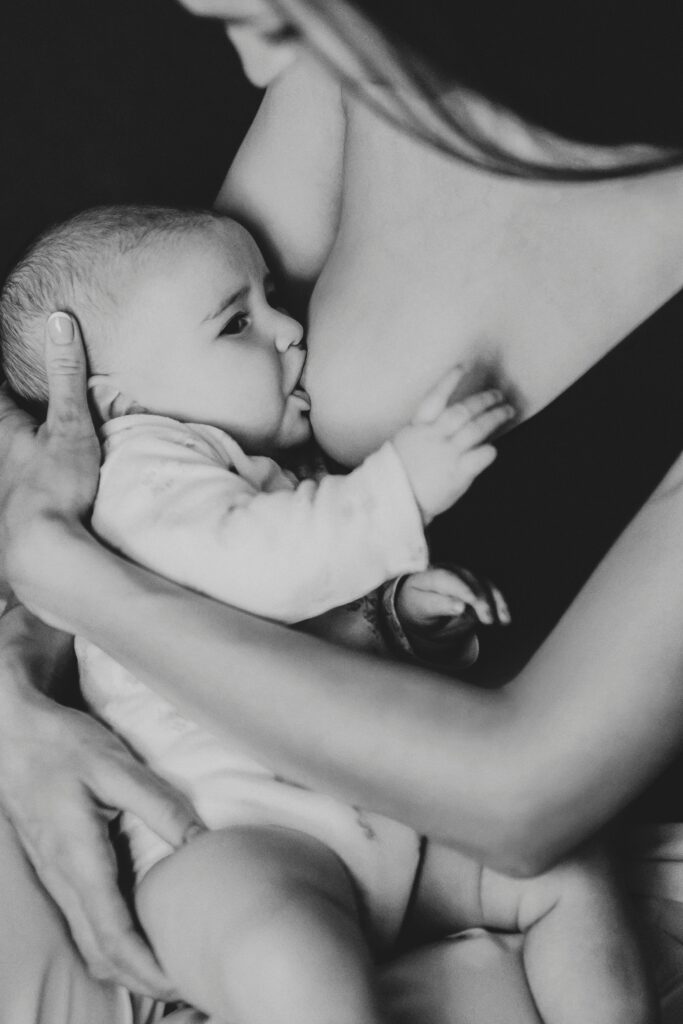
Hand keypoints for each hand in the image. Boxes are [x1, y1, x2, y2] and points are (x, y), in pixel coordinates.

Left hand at [0, 313, 99, 592]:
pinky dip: (13, 469)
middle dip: (11, 403)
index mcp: (1, 423)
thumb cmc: (55, 487)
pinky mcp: (4, 504)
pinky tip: (20, 475)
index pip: (1, 384)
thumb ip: (66, 374)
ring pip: (5, 448)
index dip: (8, 366)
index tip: (12, 345)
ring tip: (25, 441)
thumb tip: (60, 321)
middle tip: (17, 397)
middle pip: (4, 414)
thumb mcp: (70, 426)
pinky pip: (7, 475)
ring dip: (15, 439)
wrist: (40, 550)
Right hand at [0, 683, 204, 997]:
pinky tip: (138, 934)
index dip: (147, 967)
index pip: (113, 935)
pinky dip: (111, 943)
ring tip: (169, 966)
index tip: (180, 980)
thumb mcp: (115, 766)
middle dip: (142, 978)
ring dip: (126, 964)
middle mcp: (62, 879)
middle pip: (101, 953)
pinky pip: (82, 923)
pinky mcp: (56, 869)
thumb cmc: (62, 746)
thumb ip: (159, 804)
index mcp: (78, 859)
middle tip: (187, 982)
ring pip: (88, 942)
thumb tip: (201, 841)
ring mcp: (55, 877)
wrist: (12, 734)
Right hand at [392, 365, 513, 523]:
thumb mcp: (402, 448)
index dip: (450, 380)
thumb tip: (444, 428)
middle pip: (463, 411)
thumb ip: (422, 435)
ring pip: (476, 428)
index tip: (464, 365)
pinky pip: (481, 455)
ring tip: (507, 411)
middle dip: (483, 400)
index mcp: (416, 429)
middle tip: (497, 395)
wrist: (392, 505)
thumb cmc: (397, 479)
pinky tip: (494, 448)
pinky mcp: (457, 473)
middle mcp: (433, 437)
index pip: (435, 397)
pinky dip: (490, 449)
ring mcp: (446, 454)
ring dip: (494, 417)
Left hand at [395, 566, 509, 664]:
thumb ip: (439, 606)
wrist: (422, 606)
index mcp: (428, 574)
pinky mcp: (475, 581)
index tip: (469, 604)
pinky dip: (499, 603)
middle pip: (468, 579)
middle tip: (488, 620)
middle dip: (480, 598)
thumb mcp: (423, 610)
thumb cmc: (419, 608)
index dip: (460, 589)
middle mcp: (447, 569)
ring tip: (501, 621)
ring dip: (494, 600)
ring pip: (483, 582)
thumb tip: (461, 607)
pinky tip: (505, 619)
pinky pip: (490, 589)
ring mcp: (463, 574)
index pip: (445, 578)